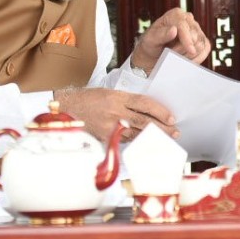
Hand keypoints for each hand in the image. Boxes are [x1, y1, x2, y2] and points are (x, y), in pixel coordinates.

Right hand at [54, 87, 176, 140]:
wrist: (64, 109)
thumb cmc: (86, 100)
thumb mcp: (108, 94)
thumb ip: (126, 102)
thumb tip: (146, 111)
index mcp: (117, 97)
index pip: (145, 103)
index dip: (160, 111)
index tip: (171, 118)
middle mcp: (115, 112)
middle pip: (144, 121)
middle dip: (162, 128)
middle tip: (174, 132)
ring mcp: (109, 127)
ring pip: (136, 134)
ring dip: (152, 138)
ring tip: (164, 140)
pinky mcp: (104, 138)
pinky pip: (124, 141)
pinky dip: (136, 142)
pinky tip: (145, 145)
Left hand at [130, 8, 209, 73]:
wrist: (154, 56)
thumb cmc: (151, 46)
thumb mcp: (150, 41)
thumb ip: (161, 35)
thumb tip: (174, 30)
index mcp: (175, 15)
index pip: (184, 26)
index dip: (187, 40)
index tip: (190, 51)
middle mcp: (188, 19)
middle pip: (195, 37)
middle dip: (183, 50)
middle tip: (171, 53)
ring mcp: (196, 30)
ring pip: (201, 45)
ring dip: (188, 55)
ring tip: (176, 55)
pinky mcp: (202, 40)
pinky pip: (206, 50)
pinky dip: (197, 58)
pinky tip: (185, 59)